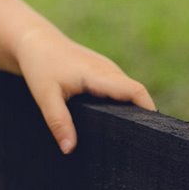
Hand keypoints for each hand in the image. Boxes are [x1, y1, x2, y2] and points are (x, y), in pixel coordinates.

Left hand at [14, 26, 155, 153]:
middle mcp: (109, 70)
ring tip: (132, 141)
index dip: (148, 111)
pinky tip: (116, 125)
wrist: (35, 40)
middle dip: (143, 118)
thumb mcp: (45, 95)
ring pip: (129, 93)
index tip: (153, 134)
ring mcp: (107, 70)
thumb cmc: (39, 65)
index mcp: (99, 74)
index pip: (135, 92)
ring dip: (133, 112)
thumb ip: (58, 121)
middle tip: (143, 147)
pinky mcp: (103, 73)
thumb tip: (69, 150)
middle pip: (137, 95)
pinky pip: (120, 90)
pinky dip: (122, 105)